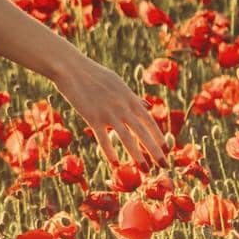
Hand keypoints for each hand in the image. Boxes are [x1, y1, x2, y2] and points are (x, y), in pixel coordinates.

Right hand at [50, 49, 170, 171]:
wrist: (71, 68)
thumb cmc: (93, 74)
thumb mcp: (118, 83)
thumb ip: (133, 97)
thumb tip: (147, 106)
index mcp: (129, 98)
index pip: (149, 121)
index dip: (159, 137)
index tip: (167, 150)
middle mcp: (122, 106)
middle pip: (143, 132)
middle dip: (155, 151)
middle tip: (164, 166)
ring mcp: (108, 112)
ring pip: (127, 138)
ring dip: (138, 156)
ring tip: (146, 170)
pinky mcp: (92, 117)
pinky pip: (103, 138)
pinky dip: (110, 152)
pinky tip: (115, 164)